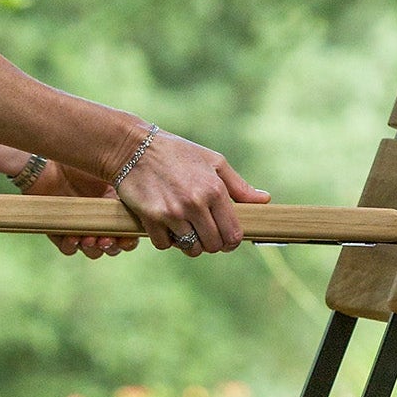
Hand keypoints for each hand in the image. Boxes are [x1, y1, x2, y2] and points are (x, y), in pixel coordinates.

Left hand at [23, 160, 141, 259]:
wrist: (49, 162)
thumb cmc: (81, 165)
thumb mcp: (108, 173)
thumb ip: (126, 185)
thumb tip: (145, 199)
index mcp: (114, 210)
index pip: (127, 233)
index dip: (129, 240)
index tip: (128, 238)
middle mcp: (99, 222)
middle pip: (112, 247)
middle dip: (112, 247)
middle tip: (108, 240)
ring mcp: (80, 228)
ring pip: (93, 251)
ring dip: (93, 249)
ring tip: (90, 240)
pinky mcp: (59, 231)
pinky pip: (68, 248)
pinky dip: (72, 246)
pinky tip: (73, 238)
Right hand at [109, 130, 268, 254]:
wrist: (133, 147)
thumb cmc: (177, 153)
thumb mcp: (213, 162)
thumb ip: (239, 186)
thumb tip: (264, 200)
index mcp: (215, 190)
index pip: (233, 234)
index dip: (231, 242)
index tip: (225, 239)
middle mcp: (196, 203)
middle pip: (213, 245)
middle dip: (211, 243)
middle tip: (204, 234)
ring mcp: (173, 212)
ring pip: (190, 248)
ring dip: (189, 244)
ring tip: (185, 229)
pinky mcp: (151, 218)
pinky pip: (165, 244)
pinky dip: (167, 240)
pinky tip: (166, 226)